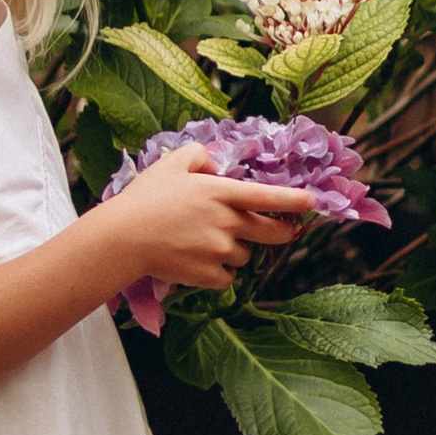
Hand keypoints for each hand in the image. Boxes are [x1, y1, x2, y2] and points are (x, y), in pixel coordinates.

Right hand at [108, 147, 314, 292]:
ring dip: (235, 250)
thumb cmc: (145, 199)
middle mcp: (227, 221)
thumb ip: (200, 156)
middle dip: (284, 232)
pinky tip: (196, 262)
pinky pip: (228, 277)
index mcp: (221, 192)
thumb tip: (216, 166)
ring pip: (245, 255)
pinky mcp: (210, 275)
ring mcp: (220, 250)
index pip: (269, 196)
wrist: (123, 238)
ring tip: (204, 244)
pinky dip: (218, 272)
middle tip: (283, 231)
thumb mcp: (171, 164)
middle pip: (273, 232)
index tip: (312, 203)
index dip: (295, 200)